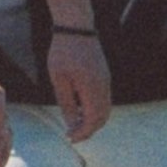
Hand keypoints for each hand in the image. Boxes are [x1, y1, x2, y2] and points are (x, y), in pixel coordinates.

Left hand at [44, 25, 111, 144]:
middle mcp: (104, 87)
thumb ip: (66, 102)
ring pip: (105, 109)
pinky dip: (95, 110)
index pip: (93, 119)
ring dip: (93, 120)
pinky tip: (80, 110)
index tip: (70, 138)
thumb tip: (71, 123)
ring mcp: (107, 81)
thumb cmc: (63, 52)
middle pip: (102, 117)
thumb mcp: (59, 79)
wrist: (76, 28)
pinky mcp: (105, 76)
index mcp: (93, 88)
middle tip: (72, 135)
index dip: (83, 132)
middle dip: (89, 129)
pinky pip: (104, 100)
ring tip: (75, 125)